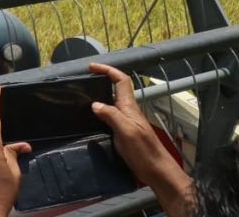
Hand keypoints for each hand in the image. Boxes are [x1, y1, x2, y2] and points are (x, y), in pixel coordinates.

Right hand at [88, 63, 192, 213]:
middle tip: (83, 80)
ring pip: (112, 102)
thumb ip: (112, 116)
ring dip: (99, 95)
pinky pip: (110, 115)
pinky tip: (90, 118)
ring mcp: (127, 122)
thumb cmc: (143, 152)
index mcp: (129, 108)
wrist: (157, 171)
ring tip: (82, 96)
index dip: (108, 70)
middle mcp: (128, 111)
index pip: (121, 81)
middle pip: (116, 89)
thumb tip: (95, 103)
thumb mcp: (127, 132)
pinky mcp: (124, 132)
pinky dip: (99, 111)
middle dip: (102, 79)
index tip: (91, 67)